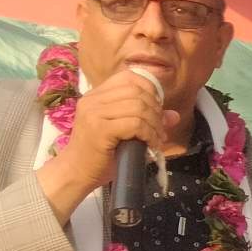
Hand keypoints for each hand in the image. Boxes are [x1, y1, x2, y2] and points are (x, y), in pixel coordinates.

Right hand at [37, 66, 179, 218]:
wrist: (76, 173)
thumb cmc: (101, 154)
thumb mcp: (126, 132)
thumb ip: (148, 119)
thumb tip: (174, 115)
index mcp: (96, 95)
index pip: (129, 77)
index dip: (150, 89)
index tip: (156, 109)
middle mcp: (93, 99)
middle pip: (137, 91)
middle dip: (156, 109)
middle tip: (159, 128)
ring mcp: (94, 113)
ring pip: (138, 107)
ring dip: (154, 124)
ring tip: (156, 138)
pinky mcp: (99, 129)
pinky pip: (135, 124)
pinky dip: (149, 133)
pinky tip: (151, 144)